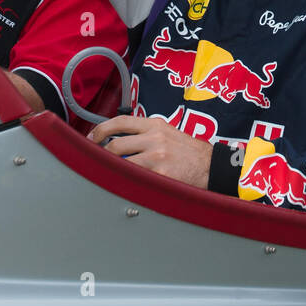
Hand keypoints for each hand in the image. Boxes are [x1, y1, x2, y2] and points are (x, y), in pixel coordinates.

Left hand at [91, 115, 212, 188]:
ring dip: (113, 169)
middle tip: (96, 160)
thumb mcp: (168, 134)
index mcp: (156, 125)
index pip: (121, 121)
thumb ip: (146, 134)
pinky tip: (126, 183)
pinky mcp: (160, 174)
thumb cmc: (190, 153)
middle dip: (102, 153)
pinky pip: (135, 177)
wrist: (212, 167)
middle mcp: (155, 138)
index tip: (93, 137)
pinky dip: (127, 180)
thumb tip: (120, 140)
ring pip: (122, 162)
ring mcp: (157, 156)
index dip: (102, 129)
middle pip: (116, 143)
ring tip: (110, 174)